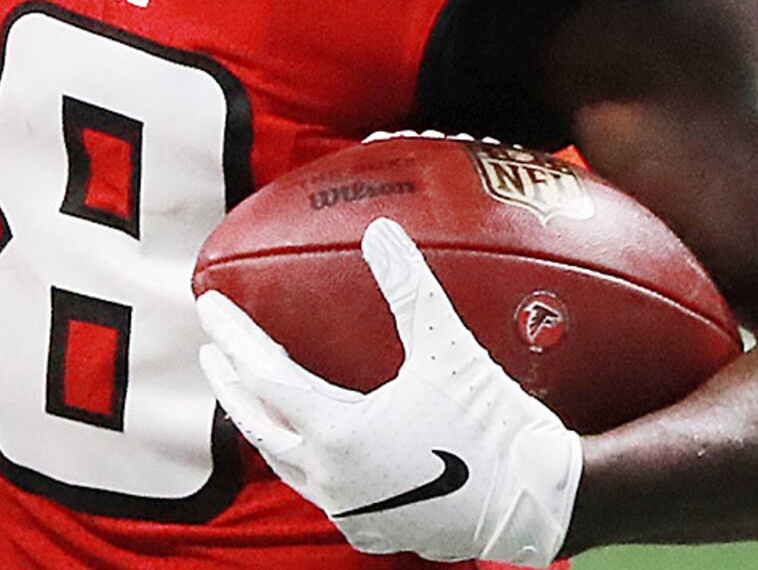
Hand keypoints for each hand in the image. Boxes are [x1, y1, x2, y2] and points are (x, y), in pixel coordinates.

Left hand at [194, 219, 582, 565]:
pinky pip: (322, 489)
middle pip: (260, 424)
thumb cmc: (498, 427)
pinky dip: (305, 456)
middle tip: (212, 350)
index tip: (209, 306)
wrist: (548, 501)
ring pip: (287, 462)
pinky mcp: (376, 528)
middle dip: (231, 383)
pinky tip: (312, 441)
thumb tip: (380, 230)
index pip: (264, 378)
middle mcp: (334, 481)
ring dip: (265, 422)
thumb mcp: (448, 350)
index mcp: (339, 437)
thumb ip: (408, 287)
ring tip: (252, 391)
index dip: (233, 337)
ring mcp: (353, 511)